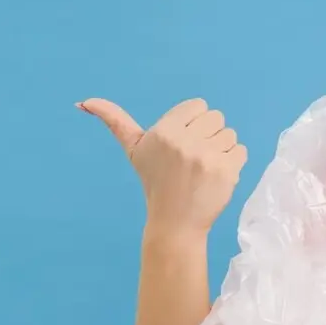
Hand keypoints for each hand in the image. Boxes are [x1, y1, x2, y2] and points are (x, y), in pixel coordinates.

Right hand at [78, 97, 247, 235]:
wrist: (175, 221)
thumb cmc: (155, 181)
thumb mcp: (133, 149)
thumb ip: (114, 120)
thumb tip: (84, 102)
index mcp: (165, 131)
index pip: (198, 105)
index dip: (193, 123)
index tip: (183, 143)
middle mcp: (185, 141)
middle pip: (216, 117)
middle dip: (208, 134)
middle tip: (193, 158)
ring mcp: (208, 156)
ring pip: (230, 134)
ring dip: (221, 149)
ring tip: (203, 168)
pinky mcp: (227, 170)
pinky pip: (241, 150)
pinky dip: (233, 162)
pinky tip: (215, 175)